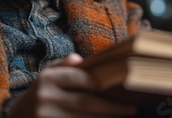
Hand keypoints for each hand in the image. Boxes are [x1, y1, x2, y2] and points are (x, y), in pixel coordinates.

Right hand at [6, 53, 136, 117]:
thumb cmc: (40, 93)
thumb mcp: (47, 74)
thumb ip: (64, 66)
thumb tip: (79, 59)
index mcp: (48, 79)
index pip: (82, 79)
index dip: (105, 84)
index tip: (124, 87)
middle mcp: (45, 97)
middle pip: (86, 103)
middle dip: (111, 107)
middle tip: (131, 108)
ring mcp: (44, 116)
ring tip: (122, 116)